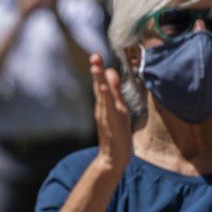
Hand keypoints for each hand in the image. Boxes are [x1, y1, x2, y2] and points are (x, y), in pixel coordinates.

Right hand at [90, 53, 130, 169]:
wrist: (114, 157)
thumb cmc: (116, 133)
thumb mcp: (117, 108)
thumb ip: (114, 91)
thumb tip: (111, 72)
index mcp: (105, 103)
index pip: (100, 83)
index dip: (99, 69)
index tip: (96, 55)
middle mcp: (103, 107)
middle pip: (98, 85)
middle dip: (97, 70)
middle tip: (94, 55)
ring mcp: (106, 114)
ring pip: (102, 94)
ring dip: (98, 80)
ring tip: (95, 66)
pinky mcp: (110, 121)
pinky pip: (107, 106)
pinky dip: (104, 96)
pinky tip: (102, 87)